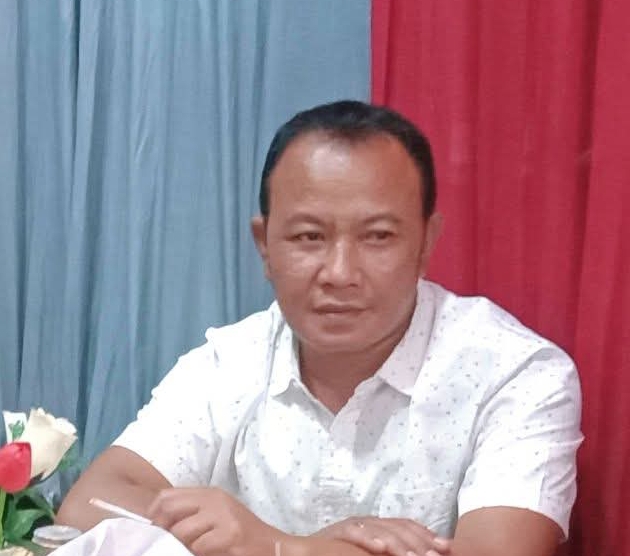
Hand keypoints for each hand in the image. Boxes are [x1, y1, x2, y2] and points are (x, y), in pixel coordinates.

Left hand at [147, 487, 285, 555]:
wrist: (273, 547)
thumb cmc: (241, 534)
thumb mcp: (217, 514)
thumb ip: (192, 512)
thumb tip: (157, 521)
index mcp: (210, 493)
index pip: (166, 496)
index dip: (154, 515)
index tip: (157, 531)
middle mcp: (215, 500)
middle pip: (170, 511)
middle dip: (164, 532)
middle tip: (172, 545)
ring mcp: (223, 517)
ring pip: (182, 533)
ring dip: (184, 547)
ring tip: (197, 550)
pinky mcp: (230, 535)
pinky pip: (199, 547)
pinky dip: (199, 554)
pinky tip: (211, 553)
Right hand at [315, 516, 451, 555]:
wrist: (307, 549)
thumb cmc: (341, 553)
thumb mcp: (371, 552)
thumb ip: (392, 551)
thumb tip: (425, 554)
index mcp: (379, 526)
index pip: (408, 526)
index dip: (428, 535)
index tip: (448, 548)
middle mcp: (369, 522)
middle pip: (398, 527)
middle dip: (419, 541)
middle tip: (436, 555)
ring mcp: (354, 525)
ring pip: (381, 530)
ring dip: (399, 544)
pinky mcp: (337, 531)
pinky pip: (355, 533)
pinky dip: (369, 540)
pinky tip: (381, 548)